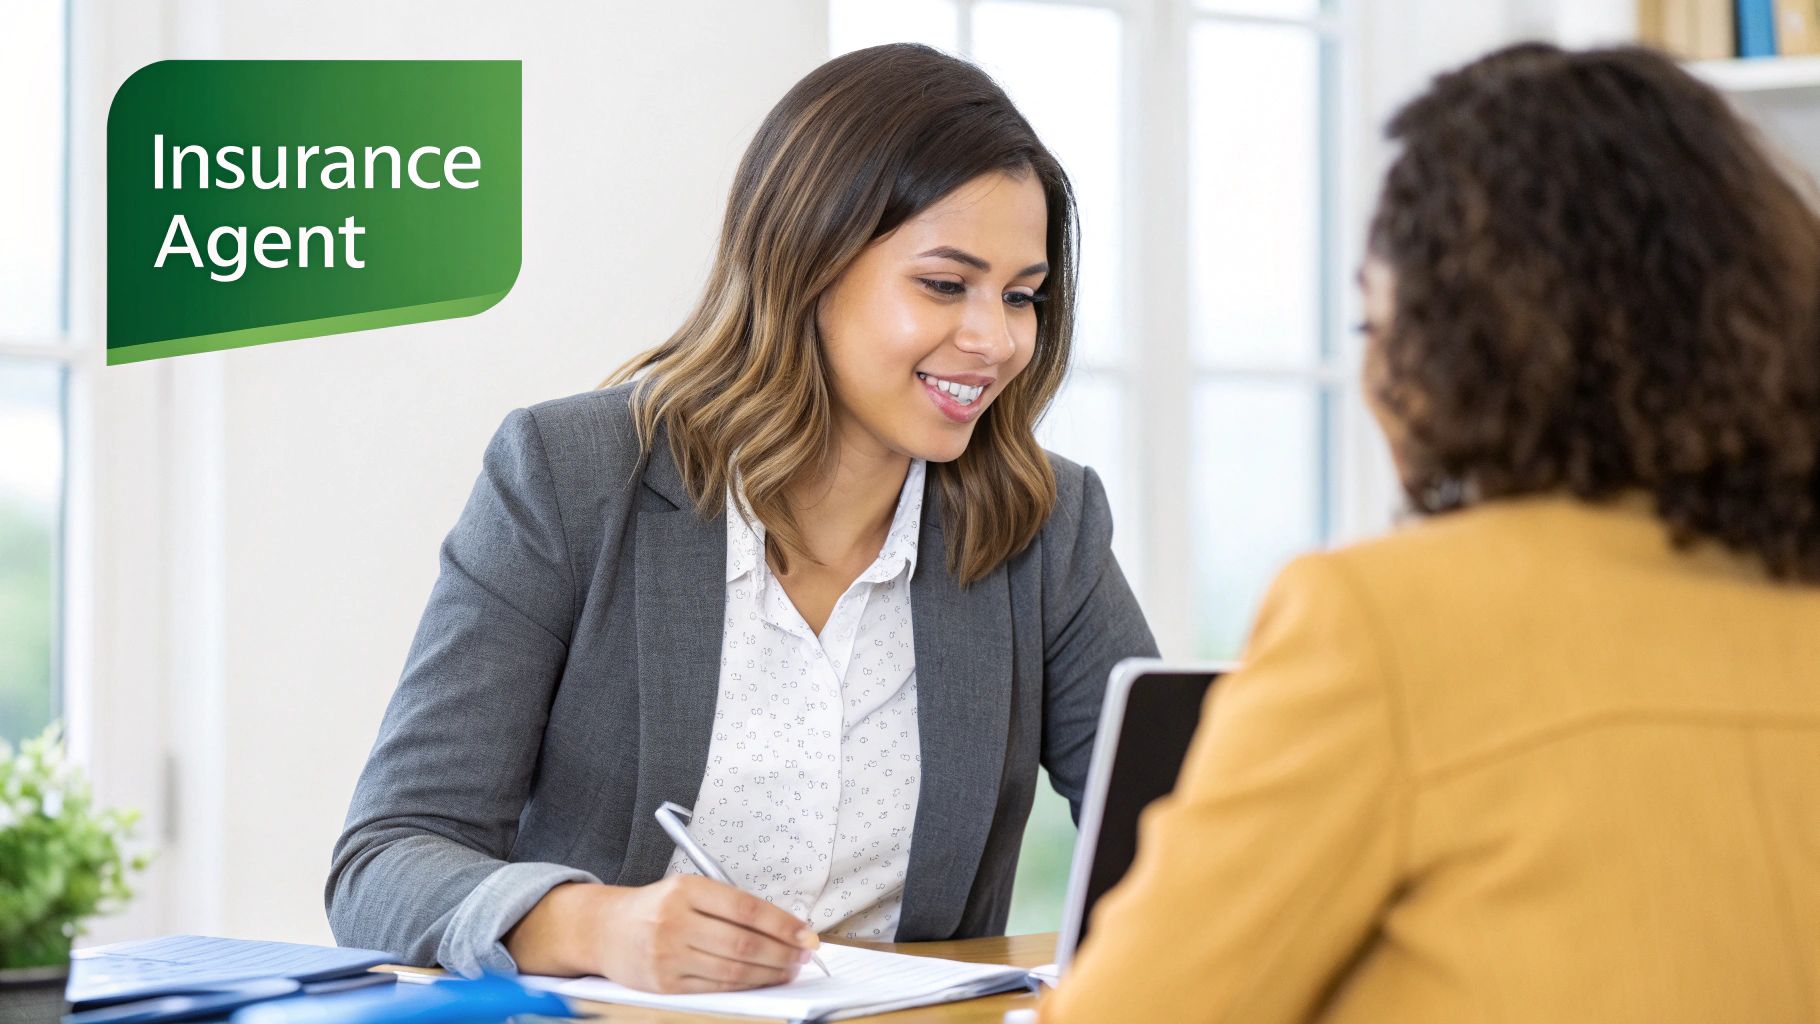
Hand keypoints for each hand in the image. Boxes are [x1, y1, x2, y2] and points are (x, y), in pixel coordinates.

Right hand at [505, 877, 820, 993]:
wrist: (605, 929)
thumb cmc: (657, 907)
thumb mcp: (688, 890)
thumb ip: (730, 905)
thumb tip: (784, 926)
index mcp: (686, 889)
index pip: (746, 908)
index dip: (783, 924)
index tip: (807, 934)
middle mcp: (674, 921)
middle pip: (743, 943)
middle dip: (782, 953)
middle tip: (803, 956)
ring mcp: (667, 955)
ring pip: (732, 970)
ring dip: (769, 973)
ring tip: (788, 969)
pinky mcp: (664, 984)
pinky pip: (715, 988)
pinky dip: (744, 986)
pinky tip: (760, 981)